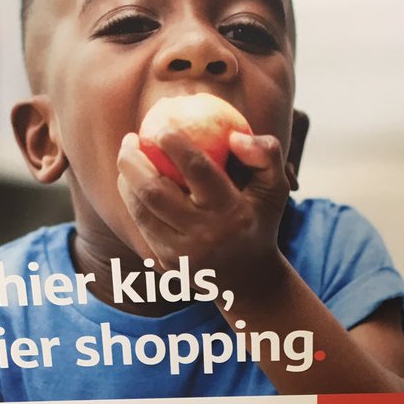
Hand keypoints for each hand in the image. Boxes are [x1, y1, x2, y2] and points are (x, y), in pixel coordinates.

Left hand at [116, 127, 290, 299]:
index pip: (196, 168)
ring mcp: (182, 254)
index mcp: (231, 212)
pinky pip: (141, 226)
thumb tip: (233, 136)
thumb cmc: (259, 220)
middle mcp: (204, 236)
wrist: (248, 280)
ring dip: (127, 179)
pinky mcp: (166, 264)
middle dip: (134, 160)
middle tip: (131, 138)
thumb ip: (266, 153)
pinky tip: (130, 181)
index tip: (161, 122)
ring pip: (141, 210)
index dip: (173, 141)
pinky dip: (131, 200)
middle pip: (154, 191)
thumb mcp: (276, 187)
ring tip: (128, 155)